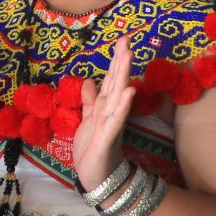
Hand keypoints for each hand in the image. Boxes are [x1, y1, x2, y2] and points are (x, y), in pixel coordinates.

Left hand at [72, 37, 135, 192]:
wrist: (96, 176)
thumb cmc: (92, 148)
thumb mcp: (87, 120)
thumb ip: (89, 101)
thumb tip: (90, 80)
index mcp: (104, 107)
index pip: (111, 80)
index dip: (115, 61)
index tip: (121, 40)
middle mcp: (111, 111)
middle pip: (116, 83)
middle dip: (121, 62)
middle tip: (126, 40)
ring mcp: (111, 123)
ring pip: (117, 96)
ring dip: (123, 76)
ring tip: (128, 56)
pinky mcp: (108, 137)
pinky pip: (116, 120)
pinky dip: (123, 106)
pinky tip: (128, 92)